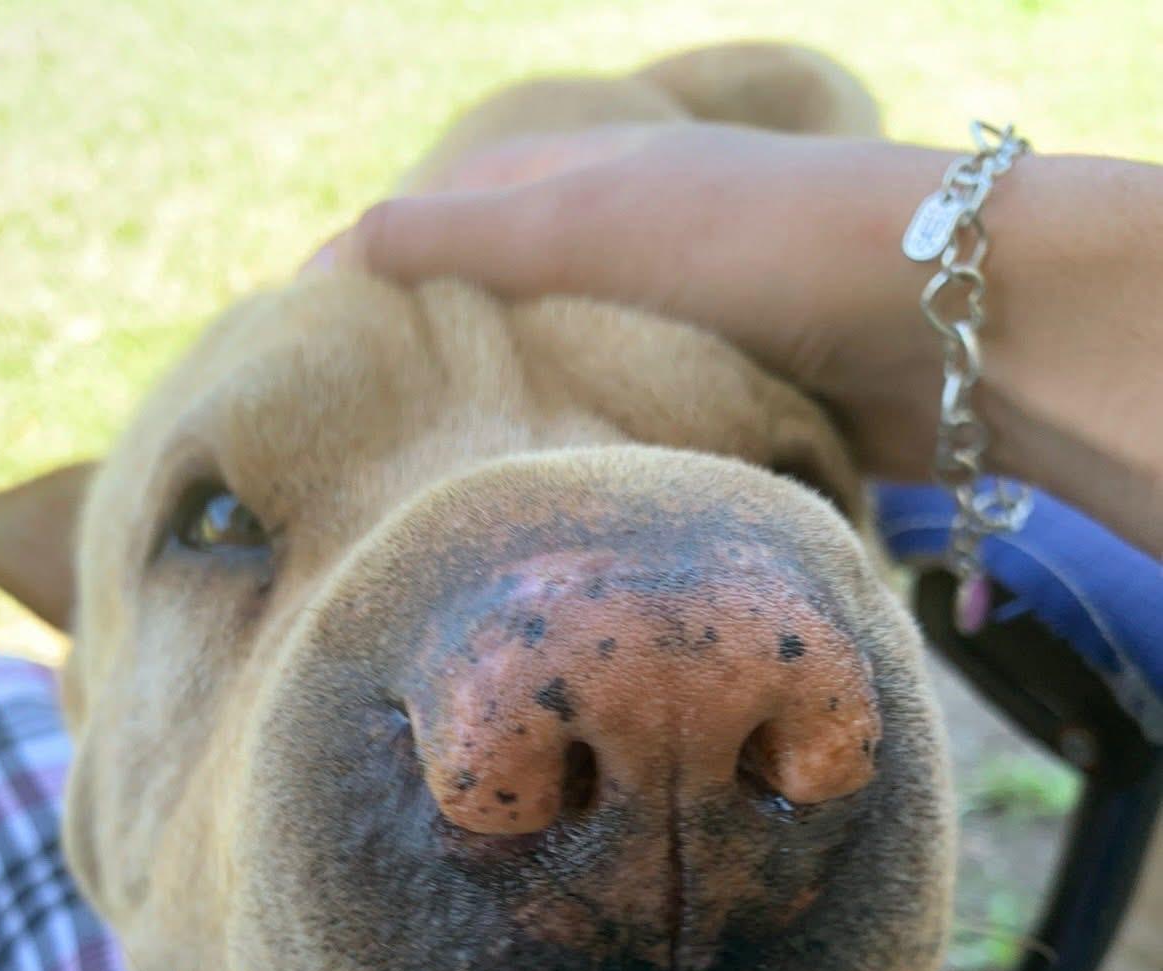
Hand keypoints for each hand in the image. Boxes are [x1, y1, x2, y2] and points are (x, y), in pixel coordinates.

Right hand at [328, 124, 950, 479]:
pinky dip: (574, 473)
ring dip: (500, 439)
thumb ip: (459, 235)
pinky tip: (539, 519)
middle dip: (423, 382)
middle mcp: (608, 255)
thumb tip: (330, 258)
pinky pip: (616, 442)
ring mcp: (664, 333)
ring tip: (429, 510)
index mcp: (566, 187)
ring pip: (549, 390)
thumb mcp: (585, 223)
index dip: (356, 293)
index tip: (292, 375)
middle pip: (485, 320)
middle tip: (352, 467)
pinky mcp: (713, 405)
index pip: (427, 232)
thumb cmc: (756, 247)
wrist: (942, 319)